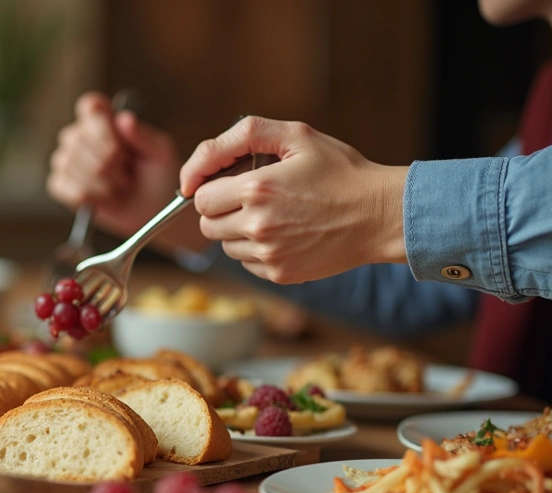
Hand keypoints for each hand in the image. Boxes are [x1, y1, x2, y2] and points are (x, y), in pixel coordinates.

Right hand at [47, 92, 180, 237]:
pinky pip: (66, 188)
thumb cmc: (156, 176)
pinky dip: (91, 197)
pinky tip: (106, 199)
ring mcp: (66, 159)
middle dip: (108, 161)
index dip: (99, 123)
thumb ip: (143, 136)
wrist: (150, 210)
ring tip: (120, 187)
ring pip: (70, 164)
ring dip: (102, 182)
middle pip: (78, 138)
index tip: (118, 142)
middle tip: (128, 173)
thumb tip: (124, 119)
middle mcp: (80, 135)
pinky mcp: (60, 184)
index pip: (89, 106)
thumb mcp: (160, 153)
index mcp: (105, 120)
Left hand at [180, 116, 408, 283]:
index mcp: (257, 189)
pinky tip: (284, 234)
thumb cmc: (340, 171)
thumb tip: (194, 171)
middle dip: (221, 209)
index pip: (200, 197)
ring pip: (225, 246)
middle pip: (207, 225)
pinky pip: (246, 264)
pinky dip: (256, 251)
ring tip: (273, 214)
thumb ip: (242, 137)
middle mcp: (258, 226)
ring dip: (237, 231)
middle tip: (252, 197)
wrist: (381, 214)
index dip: (211, 187)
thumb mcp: (296, 135)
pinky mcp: (280, 274)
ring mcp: (269, 254)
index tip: (228, 182)